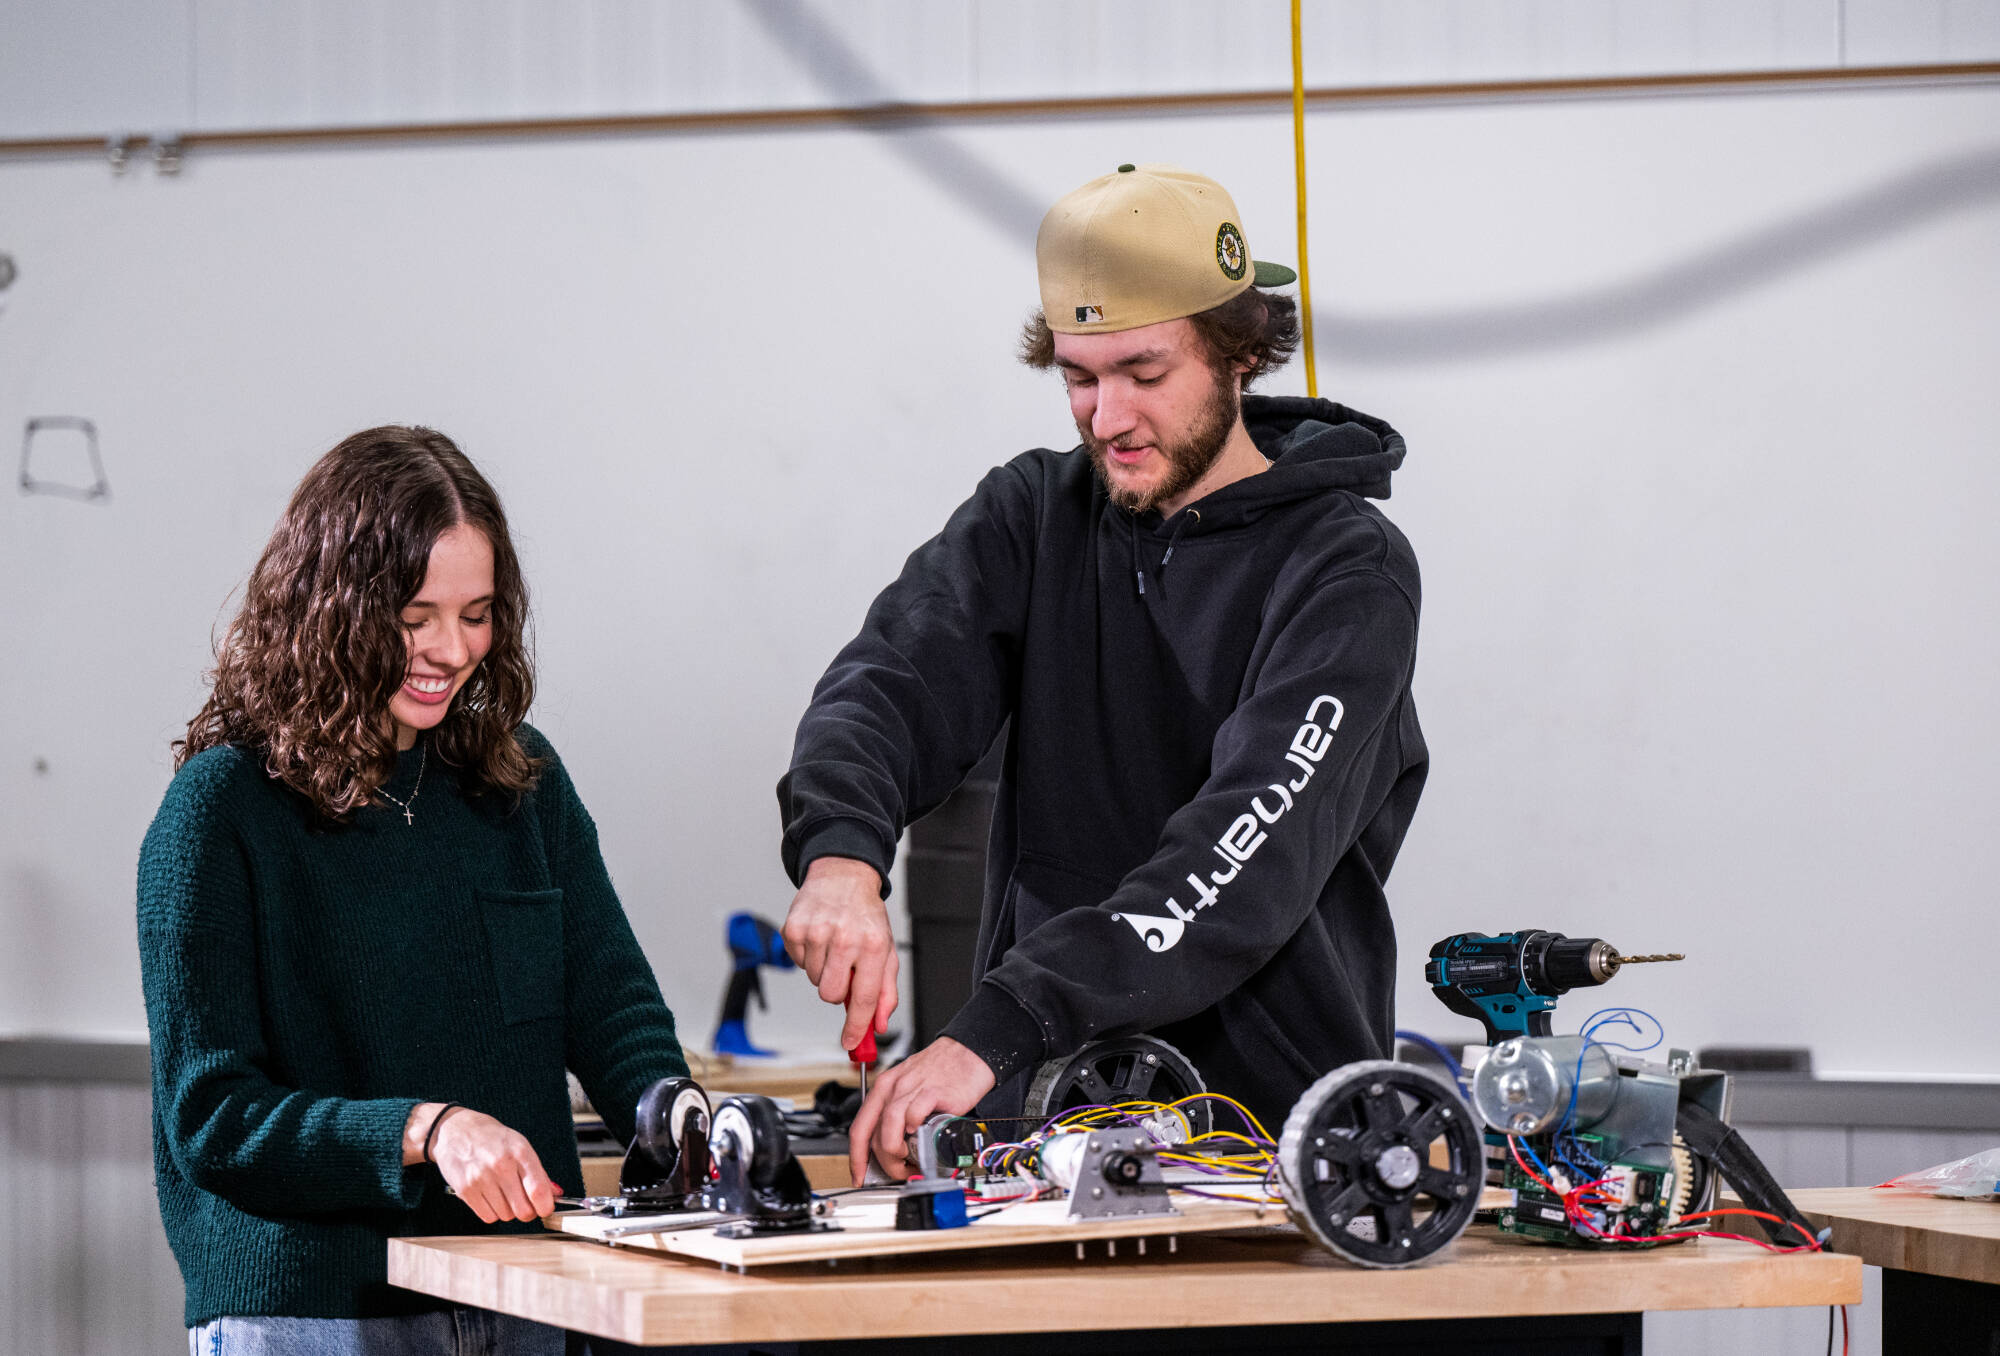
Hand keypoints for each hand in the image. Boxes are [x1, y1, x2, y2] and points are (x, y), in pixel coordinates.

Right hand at [405, 1104, 558, 1222]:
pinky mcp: (465, 1190)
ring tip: (502, 1193)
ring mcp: (481, 1179)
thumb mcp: (519, 1145)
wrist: (455, 1130)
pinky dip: (492, 1212)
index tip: (546, 1209)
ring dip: (508, 1210)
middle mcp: (501, 1166)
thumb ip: (538, 1172)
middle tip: (524, 1203)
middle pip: (523, 1210)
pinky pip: (488, 1217)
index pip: (538, 1190)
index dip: (546, 1207)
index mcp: (520, 1152)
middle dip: (527, 1212)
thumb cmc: (491, 1138)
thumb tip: (555, 1194)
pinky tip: (489, 1196)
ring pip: (506, 1216)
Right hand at [781, 855, 897, 1051]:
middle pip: (832, 996)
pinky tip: (820, 939)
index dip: (856, 1027)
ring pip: (815, 981)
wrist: (843, 877)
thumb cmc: (866, 916)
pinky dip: (809, 957)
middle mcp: (846, 938)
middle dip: (838, 991)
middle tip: (845, 970)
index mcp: (875, 945)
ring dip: (824, 971)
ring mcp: (817, 932)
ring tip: (834, 947)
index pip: (864, 998)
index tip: (851, 1044)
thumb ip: (886, 992)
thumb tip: (877, 1025)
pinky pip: (799, 964)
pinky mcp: (794, 929)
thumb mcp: (887, 950)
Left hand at [847, 1037, 994, 1184]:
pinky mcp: (932, 1092)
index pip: (859, 1128)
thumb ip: (898, 1115)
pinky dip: (914, 1129)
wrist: (968, 1052)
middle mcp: (893, 1088)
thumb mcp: (909, 1088)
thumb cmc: (941, 1070)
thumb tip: (892, 1149)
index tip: (859, 1175)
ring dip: (896, 1152)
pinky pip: (914, 1115)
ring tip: (909, 1159)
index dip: (856, 1158)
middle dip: (883, 1162)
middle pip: (873, 1135)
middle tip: (898, 1170)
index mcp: (883, 1088)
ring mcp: (911, 1089)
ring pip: (889, 1128)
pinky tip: (922, 1134)